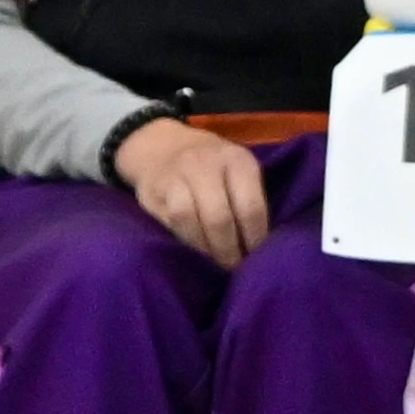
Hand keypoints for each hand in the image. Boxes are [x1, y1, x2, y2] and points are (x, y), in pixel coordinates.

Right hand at [116, 118, 270, 268]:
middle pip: (219, 217)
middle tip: (235, 268)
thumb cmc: (213, 167)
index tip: (256, 257)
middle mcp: (205, 164)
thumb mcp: (239, 171)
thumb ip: (249, 200)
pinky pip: (169, 222)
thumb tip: (262, 246)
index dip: (254, 238)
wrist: (162, 145)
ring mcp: (176, 175)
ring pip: (189, 220)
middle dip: (229, 250)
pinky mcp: (152, 190)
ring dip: (204, 248)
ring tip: (215, 263)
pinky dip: (184, 241)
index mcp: (237, 160)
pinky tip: (194, 251)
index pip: (250, 206)